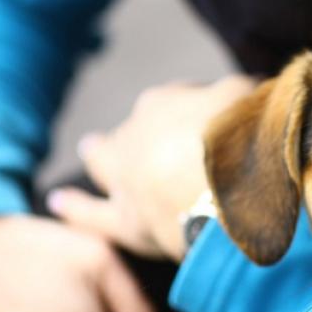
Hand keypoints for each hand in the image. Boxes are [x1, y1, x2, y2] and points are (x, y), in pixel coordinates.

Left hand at [49, 75, 256, 260]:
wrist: (225, 193)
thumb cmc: (241, 140)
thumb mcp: (248, 98)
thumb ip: (243, 92)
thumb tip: (252, 90)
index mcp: (161, 104)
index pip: (178, 100)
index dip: (199, 108)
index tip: (218, 117)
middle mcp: (134, 137)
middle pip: (137, 130)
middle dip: (146, 131)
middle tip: (159, 134)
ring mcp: (124, 179)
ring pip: (103, 161)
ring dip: (99, 153)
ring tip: (91, 145)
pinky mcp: (125, 222)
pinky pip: (92, 215)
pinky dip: (76, 209)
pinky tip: (59, 202)